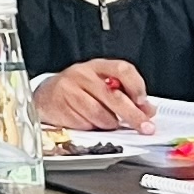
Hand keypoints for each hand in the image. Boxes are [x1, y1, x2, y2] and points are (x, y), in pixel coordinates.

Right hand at [31, 61, 151, 137]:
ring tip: (108, 122)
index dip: (136, 86)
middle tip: (145, 127)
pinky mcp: (60, 106)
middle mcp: (83, 74)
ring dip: (109, 123)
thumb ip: (126, 95)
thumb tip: (148, 111)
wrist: (46, 96)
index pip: (122, 69)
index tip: (144, 103)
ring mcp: (69, 89)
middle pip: (114, 96)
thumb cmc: (79, 90)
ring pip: (100, 114)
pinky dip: (92, 126)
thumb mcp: (102, 85)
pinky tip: (90, 122)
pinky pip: (85, 123)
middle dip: (133, 115)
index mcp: (98, 66)